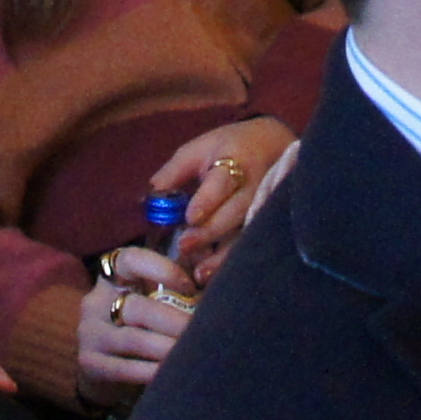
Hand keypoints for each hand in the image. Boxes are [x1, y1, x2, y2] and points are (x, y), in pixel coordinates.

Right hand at [75, 251, 194, 409]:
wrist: (106, 369)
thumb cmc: (142, 325)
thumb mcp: (153, 297)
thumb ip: (178, 277)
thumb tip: (208, 259)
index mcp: (112, 277)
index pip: (129, 260)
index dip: (162, 269)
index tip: (190, 287)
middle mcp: (95, 302)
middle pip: (136, 307)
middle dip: (173, 321)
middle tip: (201, 331)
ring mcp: (90, 333)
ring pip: (132, 339)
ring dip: (167, 347)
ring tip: (192, 353)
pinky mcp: (90, 364)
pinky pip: (123, 369)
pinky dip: (151, 371)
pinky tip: (171, 374)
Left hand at [145, 118, 291, 282]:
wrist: (272, 144)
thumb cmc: (228, 147)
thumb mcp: (199, 150)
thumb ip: (174, 172)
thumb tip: (148, 198)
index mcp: (235, 163)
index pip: (221, 183)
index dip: (207, 200)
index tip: (190, 217)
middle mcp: (253, 187)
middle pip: (234, 212)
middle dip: (210, 232)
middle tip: (184, 246)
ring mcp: (263, 207)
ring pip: (246, 233)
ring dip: (223, 255)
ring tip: (201, 273)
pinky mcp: (266, 223)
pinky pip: (251, 245)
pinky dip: (232, 261)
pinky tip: (216, 275)